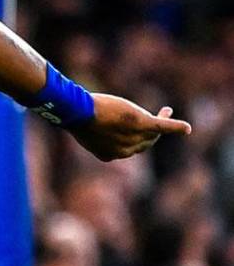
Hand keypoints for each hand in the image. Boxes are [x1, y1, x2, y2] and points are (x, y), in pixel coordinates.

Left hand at [69, 97, 189, 160]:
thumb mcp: (87, 127)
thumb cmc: (77, 116)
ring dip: (162, 123)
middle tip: (158, 116)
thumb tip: (99, 124)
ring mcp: (134, 137)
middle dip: (151, 131)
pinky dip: (175, 127)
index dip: (134, 138)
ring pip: (152, 132)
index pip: (127, 148)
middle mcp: (124, 151)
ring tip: (165, 111)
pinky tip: (187, 128)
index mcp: (109, 154)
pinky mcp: (142, 124)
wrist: (78, 112)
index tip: (136, 130)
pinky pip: (162, 127)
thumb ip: (98, 131)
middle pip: (143, 141)